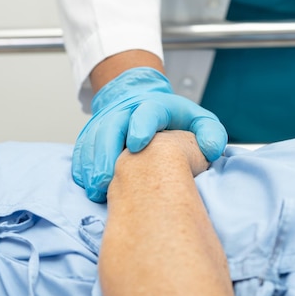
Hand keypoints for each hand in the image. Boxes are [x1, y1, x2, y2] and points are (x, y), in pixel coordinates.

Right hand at [72, 67, 226, 201]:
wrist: (144, 105)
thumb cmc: (175, 121)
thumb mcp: (200, 121)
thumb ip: (211, 134)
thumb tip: (212, 149)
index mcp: (156, 106)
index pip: (147, 111)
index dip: (141, 125)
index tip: (137, 144)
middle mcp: (127, 111)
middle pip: (111, 126)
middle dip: (107, 152)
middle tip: (107, 180)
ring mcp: (107, 122)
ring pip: (93, 139)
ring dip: (92, 164)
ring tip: (97, 189)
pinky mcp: (93, 134)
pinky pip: (82, 149)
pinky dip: (83, 167)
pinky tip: (88, 185)